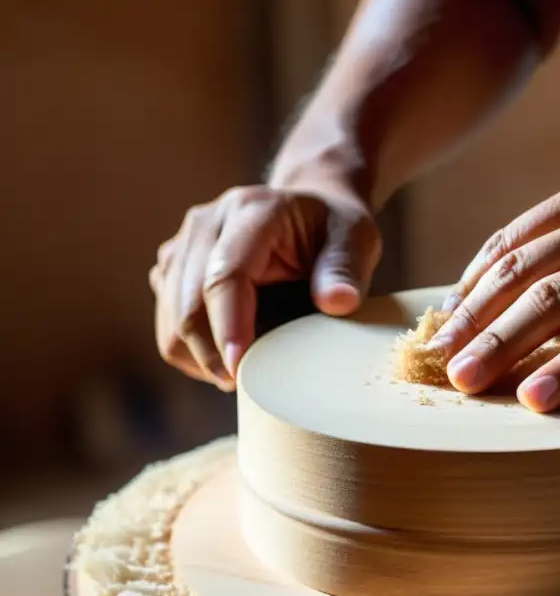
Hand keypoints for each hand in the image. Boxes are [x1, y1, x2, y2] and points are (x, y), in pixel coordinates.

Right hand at [150, 184, 379, 388]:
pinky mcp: (172, 268)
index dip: (228, 328)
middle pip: (188, 303)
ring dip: (200, 358)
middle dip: (212, 355)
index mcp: (251, 212)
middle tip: (248, 386)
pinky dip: (192, 351)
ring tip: (243, 374)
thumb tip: (337, 302)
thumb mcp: (356, 239)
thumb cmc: (333, 229)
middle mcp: (206, 223)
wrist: (308, 209)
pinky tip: (228, 357)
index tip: (240, 371)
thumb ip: (346, 269)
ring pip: (171, 319)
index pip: (224, 276)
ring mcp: (182, 245)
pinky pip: (167, 322)